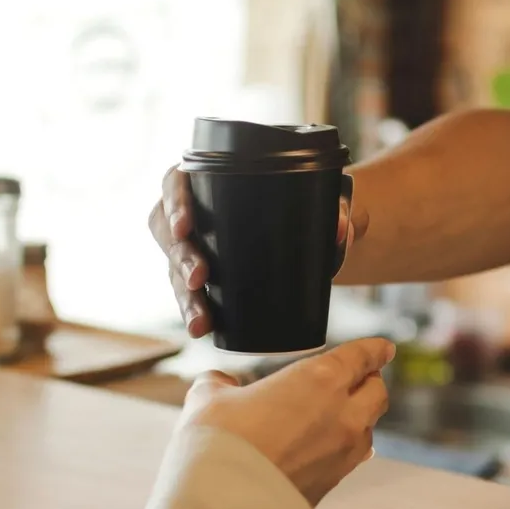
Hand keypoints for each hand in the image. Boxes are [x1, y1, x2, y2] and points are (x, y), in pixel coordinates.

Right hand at [149, 165, 356, 337]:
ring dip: (183, 295)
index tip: (185, 224)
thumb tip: (342, 230)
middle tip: (199, 277)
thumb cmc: (308, 204)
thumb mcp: (323, 201)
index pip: (175, 182)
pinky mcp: (202, 277)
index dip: (173, 202)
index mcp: (208, 179)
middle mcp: (193, 212)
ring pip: (174, 268)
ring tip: (200, 319)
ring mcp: (194, 246)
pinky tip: (201, 329)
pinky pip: (188, 294)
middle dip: (180, 256)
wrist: (313, 234)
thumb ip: (337, 210)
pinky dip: (194, 312)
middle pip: (167, 230)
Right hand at [178, 337, 394, 505]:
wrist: (226, 498)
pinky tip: (328, 444)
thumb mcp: (210, 398)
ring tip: (340, 412)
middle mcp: (342, 413)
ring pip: (369, 426)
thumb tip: (219, 383)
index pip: (362, 356)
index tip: (383, 347)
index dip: (374, 349)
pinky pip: (354, 456)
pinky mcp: (335, 481)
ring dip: (360, 415)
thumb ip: (219, 383)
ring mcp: (344, 451)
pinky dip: (347, 444)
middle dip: (370, 380)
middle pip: (376, 391)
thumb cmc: (220, 442)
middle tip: (360, 376)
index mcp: (320, 379)